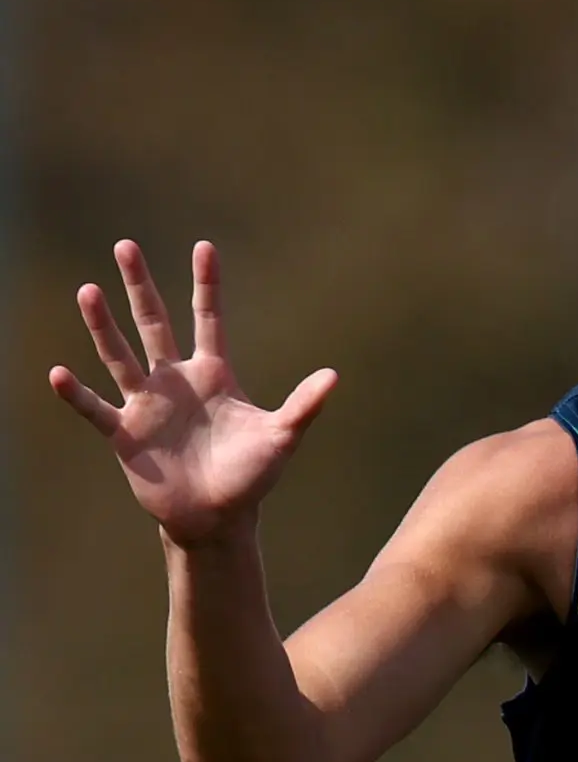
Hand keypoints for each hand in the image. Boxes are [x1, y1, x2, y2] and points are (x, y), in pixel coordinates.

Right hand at [49, 241, 337, 546]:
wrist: (217, 516)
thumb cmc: (252, 475)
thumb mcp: (281, 437)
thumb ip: (303, 406)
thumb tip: (334, 376)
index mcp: (214, 374)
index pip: (208, 318)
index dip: (207, 284)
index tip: (205, 246)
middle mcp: (176, 381)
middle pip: (154, 323)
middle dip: (141, 286)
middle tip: (125, 245)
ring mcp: (147, 404)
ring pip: (120, 356)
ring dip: (103, 326)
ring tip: (88, 291)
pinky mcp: (125, 434)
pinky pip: (96, 408)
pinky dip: (77, 394)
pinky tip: (58, 373)